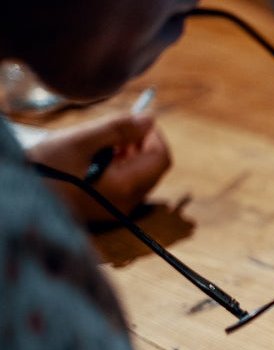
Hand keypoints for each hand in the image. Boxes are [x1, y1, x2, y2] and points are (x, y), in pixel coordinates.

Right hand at [26, 114, 170, 222]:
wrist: (17, 200)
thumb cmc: (44, 169)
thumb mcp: (80, 141)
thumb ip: (118, 128)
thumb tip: (150, 119)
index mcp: (126, 187)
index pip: (161, 158)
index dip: (154, 135)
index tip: (136, 119)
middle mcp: (127, 204)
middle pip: (152, 168)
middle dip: (140, 144)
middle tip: (114, 130)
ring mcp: (116, 211)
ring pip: (139, 177)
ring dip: (128, 155)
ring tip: (99, 143)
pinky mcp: (103, 211)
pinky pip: (123, 186)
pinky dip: (117, 168)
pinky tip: (93, 159)